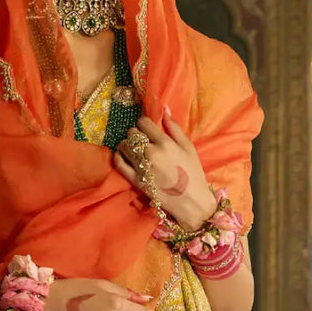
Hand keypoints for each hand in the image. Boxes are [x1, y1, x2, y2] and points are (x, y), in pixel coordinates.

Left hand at [113, 109, 217, 229]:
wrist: (191, 201)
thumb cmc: (193, 173)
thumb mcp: (188, 147)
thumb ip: (175, 128)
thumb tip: (165, 109)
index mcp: (164, 143)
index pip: (144, 122)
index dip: (145, 124)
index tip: (148, 129)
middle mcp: (151, 153)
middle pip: (132, 133)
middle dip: (137, 135)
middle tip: (142, 141)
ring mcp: (141, 167)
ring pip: (124, 146)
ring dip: (127, 145)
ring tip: (134, 150)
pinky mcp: (135, 180)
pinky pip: (118, 163)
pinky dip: (118, 156)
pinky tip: (124, 156)